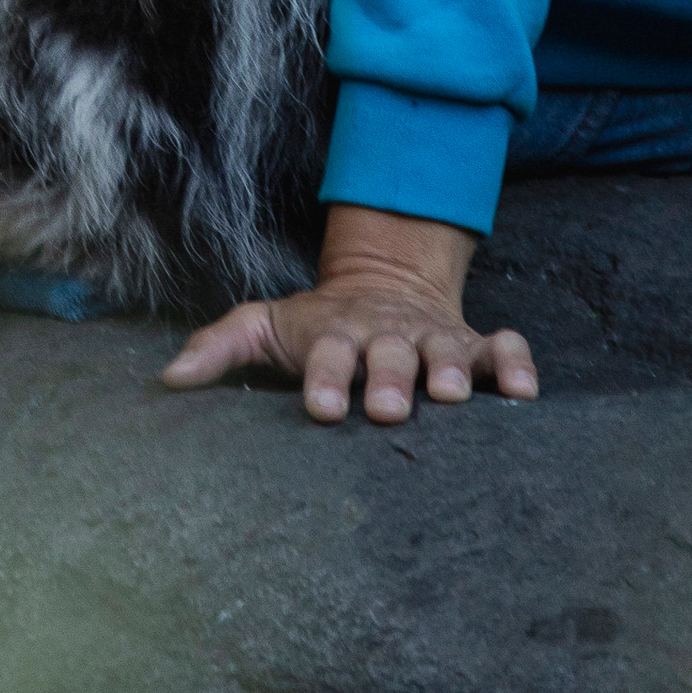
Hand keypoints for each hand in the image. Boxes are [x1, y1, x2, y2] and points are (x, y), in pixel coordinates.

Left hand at [162, 202, 539, 424]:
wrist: (383, 282)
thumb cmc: (317, 325)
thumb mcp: (267, 325)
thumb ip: (219, 346)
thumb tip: (166, 378)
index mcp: (336, 335)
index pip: (327, 355)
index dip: (325, 380)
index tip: (322, 410)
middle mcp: (385, 337)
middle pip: (389, 355)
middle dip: (389, 378)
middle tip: (388, 406)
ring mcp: (432, 340)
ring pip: (445, 351)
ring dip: (451, 370)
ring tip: (453, 395)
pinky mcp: (472, 344)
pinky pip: (503, 348)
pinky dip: (516, 362)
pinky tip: (525, 391)